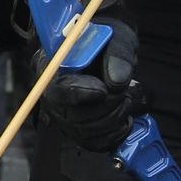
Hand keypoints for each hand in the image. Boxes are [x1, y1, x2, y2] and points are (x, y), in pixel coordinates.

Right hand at [37, 0, 148, 151]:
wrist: (107, 49)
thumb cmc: (107, 39)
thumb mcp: (116, 36)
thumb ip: (117, 53)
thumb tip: (117, 80)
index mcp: (51, 66)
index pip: (57, 89)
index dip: (79, 93)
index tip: (104, 90)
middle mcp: (52, 94)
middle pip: (74, 116)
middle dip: (108, 105)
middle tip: (126, 90)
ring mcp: (64, 115)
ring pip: (88, 132)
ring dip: (116, 117)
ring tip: (128, 98)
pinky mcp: (78, 130)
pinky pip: (96, 143)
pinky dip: (116, 133)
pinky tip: (125, 116)